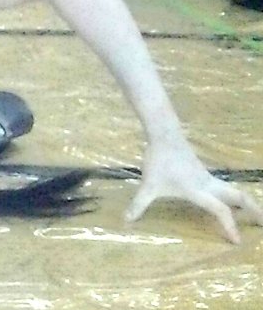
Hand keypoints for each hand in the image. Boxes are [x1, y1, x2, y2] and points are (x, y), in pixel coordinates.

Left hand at [125, 142, 262, 242]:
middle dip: (254, 209)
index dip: (229, 226)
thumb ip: (138, 204)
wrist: (164, 135)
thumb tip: (126, 220)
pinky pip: (223, 186)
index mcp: (199, 190)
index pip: (220, 210)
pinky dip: (231, 194)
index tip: (237, 241)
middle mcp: (208, 184)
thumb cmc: (159, 161)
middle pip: (239, 196)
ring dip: (244, 201)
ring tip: (253, 214)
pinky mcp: (202, 171)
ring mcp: (207, 176)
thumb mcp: (148, 185)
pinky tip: (227, 200)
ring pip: (232, 190)